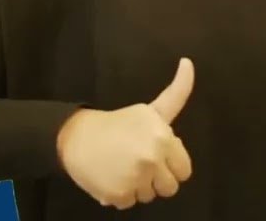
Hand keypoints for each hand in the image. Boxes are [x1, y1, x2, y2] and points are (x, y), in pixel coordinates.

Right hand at [57, 58, 195, 208]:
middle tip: (139, 163)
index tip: (157, 155)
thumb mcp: (151, 109)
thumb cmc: (118, 123)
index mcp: (163, 139)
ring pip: (149, 196)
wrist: (77, 137)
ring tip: (123, 168)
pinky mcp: (119, 195)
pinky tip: (111, 177)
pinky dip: (120, 195)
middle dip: (157, 178)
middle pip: (169, 187)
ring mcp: (135, 179)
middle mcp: (152, 159)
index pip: (184, 170)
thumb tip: (188, 62)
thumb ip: (177, 93)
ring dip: (138, 187)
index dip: (171, 164)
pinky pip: (129, 204)